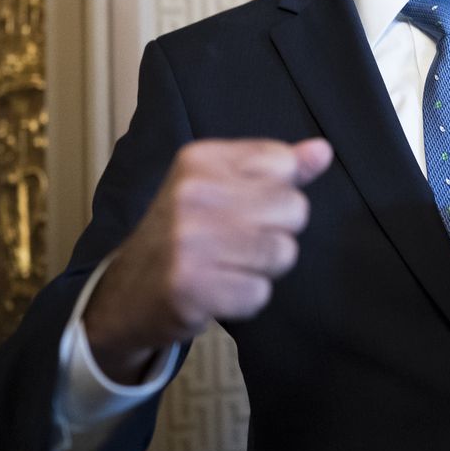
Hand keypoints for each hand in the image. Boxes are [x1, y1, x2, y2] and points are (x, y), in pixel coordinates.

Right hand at [84, 138, 333, 383]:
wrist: (126, 292)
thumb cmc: (185, 233)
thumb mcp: (222, 186)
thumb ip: (277, 168)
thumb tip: (323, 151)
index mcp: (200, 159)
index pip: (283, 163)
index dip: (276, 192)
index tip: (243, 205)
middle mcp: (192, 193)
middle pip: (294, 208)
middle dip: (276, 232)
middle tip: (236, 242)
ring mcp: (189, 241)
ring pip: (283, 251)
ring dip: (264, 268)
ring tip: (229, 266)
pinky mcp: (190, 287)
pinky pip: (260, 293)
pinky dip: (246, 299)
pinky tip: (218, 291)